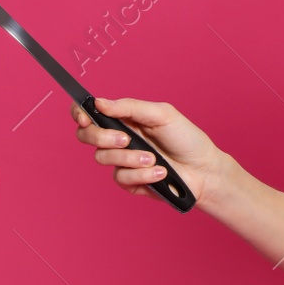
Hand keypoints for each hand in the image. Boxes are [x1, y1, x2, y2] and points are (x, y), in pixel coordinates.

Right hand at [70, 96, 225, 206]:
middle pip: (86, 136)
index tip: (85, 118)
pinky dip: (142, 174)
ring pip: (103, 158)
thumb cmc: (186, 139)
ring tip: (154, 158)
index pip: (90, 113)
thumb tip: (99, 102)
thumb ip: (130, 107)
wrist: (204, 170)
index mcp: (125, 119)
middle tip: (126, 139)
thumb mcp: (162, 115)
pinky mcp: (129, 181)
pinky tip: (160, 171)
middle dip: (102, 137)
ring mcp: (122, 161)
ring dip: (130, 158)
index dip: (80, 113)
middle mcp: (119, 138)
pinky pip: (121, 178)